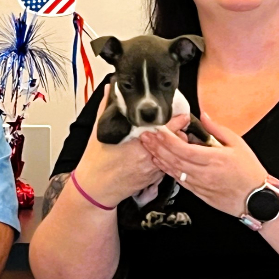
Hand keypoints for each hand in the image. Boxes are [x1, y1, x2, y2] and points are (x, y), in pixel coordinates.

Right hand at [72, 84, 190, 206]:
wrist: (95, 189)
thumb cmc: (96, 162)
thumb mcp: (99, 131)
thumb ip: (107, 107)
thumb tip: (110, 89)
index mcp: (140, 144)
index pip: (168, 130)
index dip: (178, 121)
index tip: (182, 114)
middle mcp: (150, 158)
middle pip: (176, 143)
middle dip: (179, 134)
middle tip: (180, 125)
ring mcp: (153, 171)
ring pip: (173, 155)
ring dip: (174, 147)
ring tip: (174, 137)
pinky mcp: (152, 180)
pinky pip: (166, 166)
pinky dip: (167, 158)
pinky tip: (163, 152)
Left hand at [139, 111, 268, 216]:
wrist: (256, 199)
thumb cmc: (249, 172)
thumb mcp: (238, 144)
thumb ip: (218, 129)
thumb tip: (204, 116)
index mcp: (213, 159)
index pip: (183, 149)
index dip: (167, 140)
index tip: (158, 130)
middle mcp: (204, 173)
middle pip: (173, 159)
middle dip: (157, 147)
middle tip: (145, 137)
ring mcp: (200, 185)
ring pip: (174, 171)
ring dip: (159, 158)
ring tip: (148, 148)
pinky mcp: (199, 193)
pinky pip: (180, 181)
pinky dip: (168, 171)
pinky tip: (161, 163)